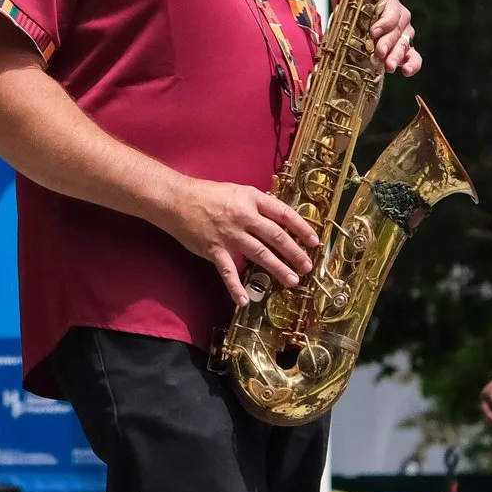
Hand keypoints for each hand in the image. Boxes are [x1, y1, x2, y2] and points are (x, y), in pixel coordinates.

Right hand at [160, 176, 320, 303]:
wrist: (177, 200)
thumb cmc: (208, 194)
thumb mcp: (238, 191)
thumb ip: (258, 204)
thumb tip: (278, 215)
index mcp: (252, 200)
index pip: (284, 214)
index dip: (302, 228)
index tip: (314, 241)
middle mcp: (244, 217)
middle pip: (276, 237)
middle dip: (295, 253)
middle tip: (307, 266)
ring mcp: (230, 235)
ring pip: (260, 254)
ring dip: (278, 269)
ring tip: (292, 280)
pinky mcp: (214, 250)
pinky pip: (228, 272)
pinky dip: (235, 288)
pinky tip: (244, 301)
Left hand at [333, 0, 421, 74]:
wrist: (353, 38)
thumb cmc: (352, 20)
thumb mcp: (345, 9)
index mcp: (387, 2)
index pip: (392, 8)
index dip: (384, 21)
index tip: (373, 32)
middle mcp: (399, 17)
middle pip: (398, 28)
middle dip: (389, 41)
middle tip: (379, 52)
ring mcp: (404, 35)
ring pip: (405, 43)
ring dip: (397, 55)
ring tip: (388, 66)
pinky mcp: (407, 51)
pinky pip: (415, 57)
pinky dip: (413, 64)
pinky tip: (406, 71)